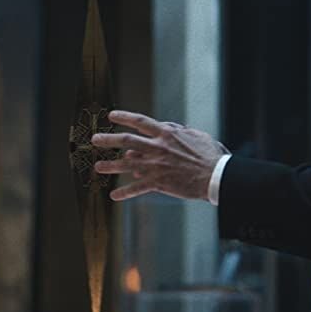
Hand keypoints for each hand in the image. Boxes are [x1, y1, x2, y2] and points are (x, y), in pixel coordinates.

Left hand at [91, 110, 228, 200]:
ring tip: (97, 166)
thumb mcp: (195, 135)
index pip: (140, 121)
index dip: (124, 117)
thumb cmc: (209, 154)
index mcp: (166, 134)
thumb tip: (166, 127)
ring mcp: (156, 166)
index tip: (111, 115)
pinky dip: (125, 192)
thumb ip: (178, 130)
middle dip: (108, 139)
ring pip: (127, 164)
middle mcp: (157, 148)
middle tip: (95, 139)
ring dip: (110, 165)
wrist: (215, 176)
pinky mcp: (158, 183)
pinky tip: (114, 196)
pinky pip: (137, 188)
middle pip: (127, 141)